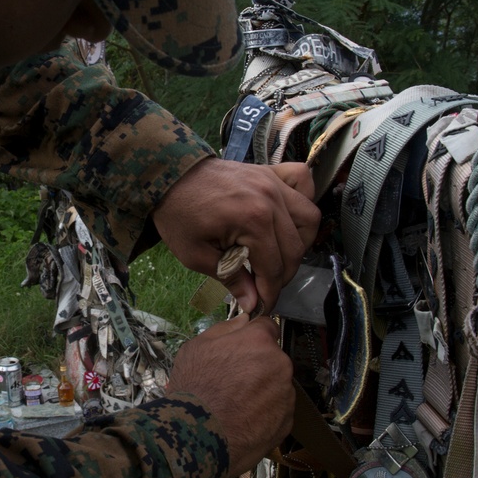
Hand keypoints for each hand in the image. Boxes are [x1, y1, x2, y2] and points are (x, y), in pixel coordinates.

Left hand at [151, 158, 318, 312]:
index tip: (262, 305)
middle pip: (295, 249)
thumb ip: (229, 278)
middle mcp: (271, 200)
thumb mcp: (195, 255)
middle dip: (282, 275)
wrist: (168, 175)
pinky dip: (304, 197)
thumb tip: (253, 303)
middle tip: (263, 285)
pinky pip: (303, 180)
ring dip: (299, 241)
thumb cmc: (177, 214)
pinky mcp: (270, 171)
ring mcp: (273, 182)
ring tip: (277, 254)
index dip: (269, 293)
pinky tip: (286, 215)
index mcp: (253, 221)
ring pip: (309, 218)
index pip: (274, 268)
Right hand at [167, 316, 293, 476]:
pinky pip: (277, 410)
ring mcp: (286, 394)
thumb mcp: (197, 347)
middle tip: (233, 380)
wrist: (199, 436)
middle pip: (272, 358)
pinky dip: (265, 413)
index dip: (253, 337)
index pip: (267, 327)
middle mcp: (280, 364)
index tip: (241, 349)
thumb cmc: (195, 386)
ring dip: (263, 389)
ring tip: (236, 404)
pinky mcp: (287, 422)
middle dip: (257, 365)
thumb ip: (225, 329)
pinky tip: (243, 420)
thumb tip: (244, 321)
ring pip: (276, 385)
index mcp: (259, 341)